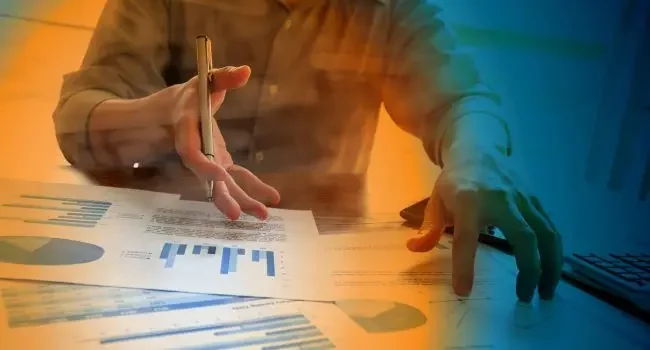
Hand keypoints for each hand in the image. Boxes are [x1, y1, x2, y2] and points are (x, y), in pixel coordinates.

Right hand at [169, 65, 279, 219]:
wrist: (175, 111)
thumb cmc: (190, 94)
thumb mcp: (205, 79)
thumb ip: (224, 77)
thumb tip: (244, 71)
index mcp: (187, 130)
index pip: (192, 154)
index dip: (205, 167)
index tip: (222, 176)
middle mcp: (196, 153)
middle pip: (208, 180)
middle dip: (225, 197)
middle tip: (240, 214)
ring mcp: (209, 162)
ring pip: (223, 186)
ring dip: (242, 200)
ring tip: (262, 215)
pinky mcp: (221, 163)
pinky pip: (236, 179)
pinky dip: (252, 189)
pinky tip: (271, 199)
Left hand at [406, 144, 562, 301]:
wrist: (478, 147)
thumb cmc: (455, 180)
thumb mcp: (436, 200)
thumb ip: (429, 227)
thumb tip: (414, 248)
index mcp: (468, 202)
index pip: (467, 238)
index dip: (465, 266)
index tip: (463, 291)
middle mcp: (500, 200)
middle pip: (524, 237)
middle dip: (529, 270)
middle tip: (524, 297)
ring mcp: (522, 199)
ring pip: (546, 234)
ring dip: (550, 266)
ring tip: (546, 292)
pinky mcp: (535, 200)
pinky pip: (550, 228)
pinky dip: (554, 252)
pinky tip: (550, 271)